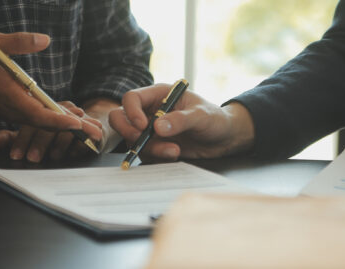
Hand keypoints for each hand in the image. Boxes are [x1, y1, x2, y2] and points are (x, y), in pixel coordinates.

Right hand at [0, 32, 85, 130]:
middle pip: (46, 124)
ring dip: (67, 127)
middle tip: (96, 132)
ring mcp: (15, 112)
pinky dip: (56, 121)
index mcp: (9, 95)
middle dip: (71, 129)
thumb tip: (46, 40)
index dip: (57, 120)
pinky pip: (39, 120)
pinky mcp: (16, 112)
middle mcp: (13, 109)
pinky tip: (73, 120)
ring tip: (92, 129)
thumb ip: (20, 42)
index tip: (76, 123)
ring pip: (44, 124)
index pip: (37, 114)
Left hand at [0, 101, 104, 162]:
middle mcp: (61, 112)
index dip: (22, 140)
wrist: (88, 130)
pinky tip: (73, 154)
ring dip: (59, 145)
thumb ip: (11, 138)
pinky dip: (79, 146)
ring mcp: (78, 119)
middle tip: (32, 159)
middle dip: (40, 144)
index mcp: (43, 110)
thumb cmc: (54, 135)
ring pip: (68, 129)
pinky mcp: (94, 130)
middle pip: (49, 125)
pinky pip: (87, 137)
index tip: (16, 156)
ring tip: (53, 157)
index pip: (30, 122)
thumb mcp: (30, 136)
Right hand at [108, 84, 255, 162]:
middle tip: (142, 141)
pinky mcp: (155, 146)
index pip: (132, 98)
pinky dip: (156, 157)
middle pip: (121, 118)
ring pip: (132, 139)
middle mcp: (150, 111)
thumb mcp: (202, 116)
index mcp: (159, 95)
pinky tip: (175, 154)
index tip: (144, 126)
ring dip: (149, 148)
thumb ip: (181, 120)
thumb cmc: (215, 119)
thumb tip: (158, 127)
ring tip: (174, 151)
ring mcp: (150, 130)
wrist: (224, 139)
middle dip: (128, 131)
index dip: (131, 111)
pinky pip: (144, 153)